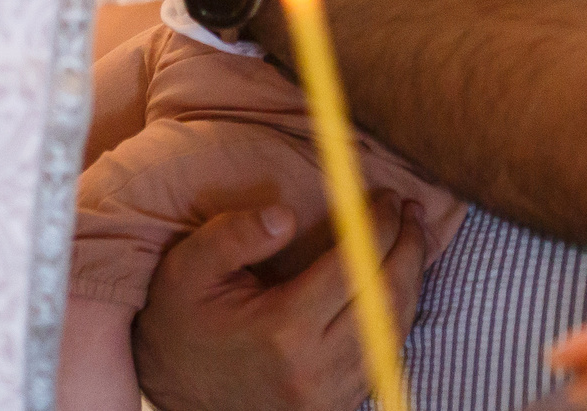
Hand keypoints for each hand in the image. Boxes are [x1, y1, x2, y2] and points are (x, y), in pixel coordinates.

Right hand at [132, 193, 429, 410]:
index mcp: (282, 329)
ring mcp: (328, 397)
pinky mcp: (333, 408)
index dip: (380, 225)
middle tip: (412, 211)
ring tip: (412, 240)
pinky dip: (395, 318)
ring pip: (393, 333)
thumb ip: (233, 235)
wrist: (173, 392)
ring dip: (411, 282)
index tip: (390, 196)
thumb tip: (286, 215)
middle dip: (410, 248)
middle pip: (387, 300)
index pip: (354, 267)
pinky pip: (382, 359)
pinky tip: (393, 285)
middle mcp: (315, 369)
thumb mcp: (187, 268)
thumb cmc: (180, 323)